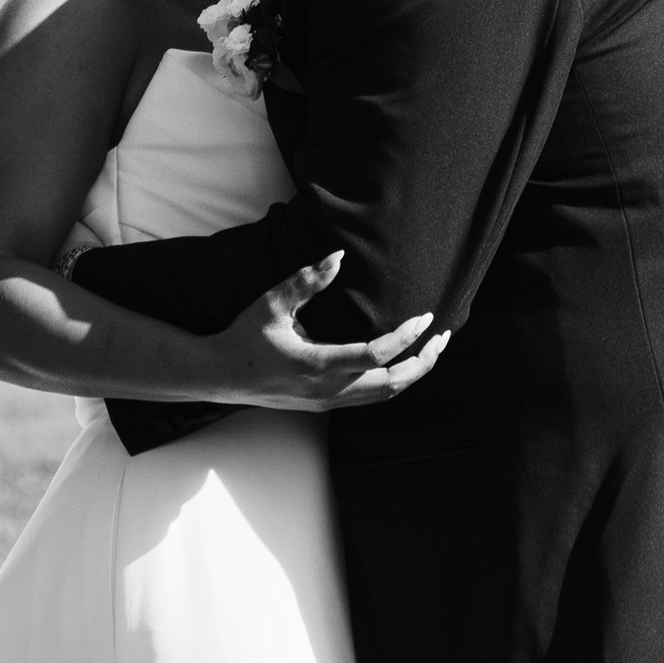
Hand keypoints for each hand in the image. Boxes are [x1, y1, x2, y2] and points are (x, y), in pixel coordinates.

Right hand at [201, 252, 448, 412]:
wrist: (220, 376)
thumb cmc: (244, 336)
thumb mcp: (270, 303)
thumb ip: (305, 281)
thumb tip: (337, 257)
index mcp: (315, 364)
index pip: (375, 356)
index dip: (405, 337)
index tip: (424, 318)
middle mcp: (326, 389)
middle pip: (392, 385)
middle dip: (423, 361)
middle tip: (443, 336)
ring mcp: (327, 402)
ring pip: (385, 396)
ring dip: (413, 374)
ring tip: (432, 349)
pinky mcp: (325, 405)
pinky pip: (371, 399)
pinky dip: (395, 382)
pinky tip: (403, 362)